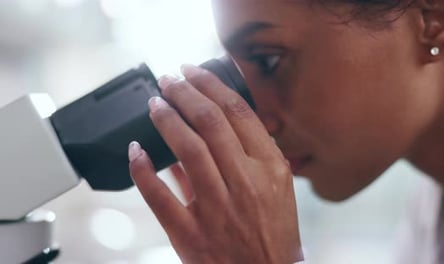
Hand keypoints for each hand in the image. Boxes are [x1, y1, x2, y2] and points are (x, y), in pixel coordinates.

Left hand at [128, 64, 302, 263]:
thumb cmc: (273, 232)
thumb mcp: (278, 188)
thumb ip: (250, 155)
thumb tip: (214, 126)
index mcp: (270, 170)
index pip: (238, 114)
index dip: (211, 85)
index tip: (193, 72)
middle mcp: (245, 184)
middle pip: (209, 123)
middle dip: (184, 93)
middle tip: (168, 79)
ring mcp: (217, 208)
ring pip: (186, 150)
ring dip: (165, 119)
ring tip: (155, 102)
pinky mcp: (190, 233)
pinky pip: (160, 196)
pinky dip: (143, 170)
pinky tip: (135, 150)